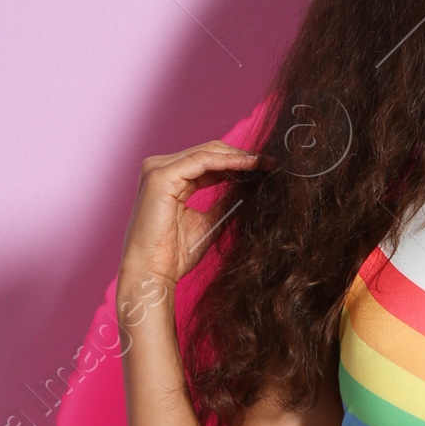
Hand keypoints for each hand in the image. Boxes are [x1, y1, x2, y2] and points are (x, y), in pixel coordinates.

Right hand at [117, 139, 259, 305]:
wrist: (152, 274)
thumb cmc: (174, 255)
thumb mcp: (209, 222)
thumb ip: (225, 202)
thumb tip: (250, 187)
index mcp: (170, 179)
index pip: (209, 161)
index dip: (239, 162)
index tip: (268, 167)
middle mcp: (160, 168)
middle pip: (209, 152)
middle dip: (242, 156)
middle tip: (272, 163)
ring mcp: (158, 169)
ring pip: (208, 152)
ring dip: (240, 157)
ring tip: (266, 164)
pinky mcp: (161, 176)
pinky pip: (202, 161)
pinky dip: (229, 162)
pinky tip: (250, 166)